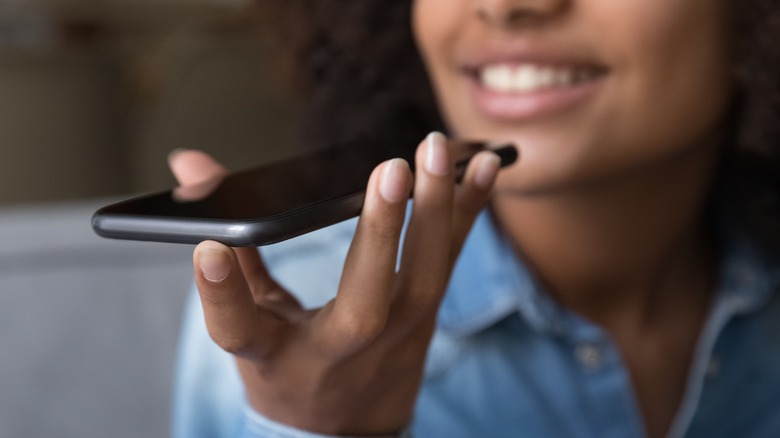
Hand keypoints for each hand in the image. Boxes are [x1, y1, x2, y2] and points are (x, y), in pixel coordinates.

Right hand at [169, 133, 501, 434]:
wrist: (347, 430)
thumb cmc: (291, 371)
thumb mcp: (251, 326)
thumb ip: (230, 247)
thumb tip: (193, 166)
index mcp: (277, 355)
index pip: (241, 330)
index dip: (222, 295)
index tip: (207, 250)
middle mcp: (340, 350)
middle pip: (364, 303)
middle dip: (380, 236)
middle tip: (393, 170)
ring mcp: (393, 338)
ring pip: (424, 279)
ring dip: (437, 212)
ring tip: (440, 151)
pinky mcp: (425, 318)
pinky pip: (450, 261)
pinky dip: (469, 211)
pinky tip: (486, 166)